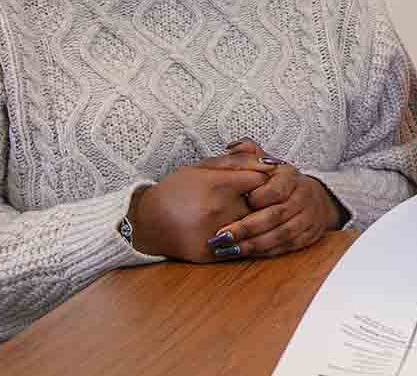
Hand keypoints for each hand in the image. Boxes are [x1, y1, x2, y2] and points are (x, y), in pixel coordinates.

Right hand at [128, 166, 267, 261]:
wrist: (147, 223)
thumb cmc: (176, 190)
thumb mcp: (203, 167)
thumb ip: (237, 161)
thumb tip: (270, 160)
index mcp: (219, 185)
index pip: (263, 179)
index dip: (266, 176)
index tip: (262, 177)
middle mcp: (220, 211)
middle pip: (264, 204)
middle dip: (265, 199)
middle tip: (260, 196)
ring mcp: (218, 234)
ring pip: (257, 227)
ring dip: (258, 220)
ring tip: (250, 213)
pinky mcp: (214, 255)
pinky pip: (244, 246)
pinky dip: (247, 238)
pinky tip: (241, 230)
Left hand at [196, 153, 343, 258]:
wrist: (312, 199)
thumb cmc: (280, 182)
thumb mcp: (267, 165)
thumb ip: (248, 154)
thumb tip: (232, 146)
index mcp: (291, 176)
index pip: (277, 189)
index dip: (259, 198)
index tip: (242, 202)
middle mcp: (303, 197)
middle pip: (277, 215)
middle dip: (248, 227)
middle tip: (223, 235)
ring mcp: (309, 217)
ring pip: (282, 234)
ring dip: (254, 243)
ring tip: (230, 249)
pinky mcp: (309, 235)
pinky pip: (287, 246)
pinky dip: (266, 252)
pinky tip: (246, 253)